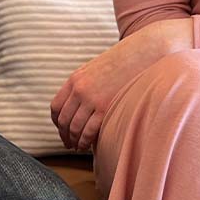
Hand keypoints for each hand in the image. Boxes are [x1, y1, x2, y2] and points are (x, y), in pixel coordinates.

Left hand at [51, 18, 191, 150]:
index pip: (56, 107)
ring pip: (74, 127)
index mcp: (75, 80)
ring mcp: (91, 99)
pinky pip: (89, 130)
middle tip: (68, 144)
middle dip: (64, 135)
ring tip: (77, 147)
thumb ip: (85, 84)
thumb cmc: (123, 61)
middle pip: (64, 120)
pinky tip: (86, 146)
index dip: (57, 122)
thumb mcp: (96, 68)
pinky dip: (84, 141)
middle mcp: (79, 89)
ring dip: (74, 141)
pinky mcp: (105, 107)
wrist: (142, 52)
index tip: (61, 130)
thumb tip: (81, 101)